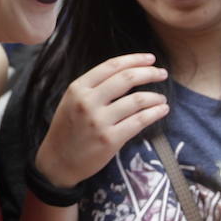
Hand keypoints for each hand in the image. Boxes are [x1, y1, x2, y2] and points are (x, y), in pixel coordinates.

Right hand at [35, 53, 168, 187]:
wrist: (57, 161)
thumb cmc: (68, 129)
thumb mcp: (72, 100)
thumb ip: (94, 87)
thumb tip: (127, 73)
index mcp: (78, 88)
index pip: (111, 65)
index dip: (134, 59)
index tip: (150, 59)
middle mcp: (88, 101)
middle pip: (127, 79)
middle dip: (150, 73)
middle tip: (162, 74)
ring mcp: (99, 121)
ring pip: (137, 100)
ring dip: (155, 97)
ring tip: (161, 98)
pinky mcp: (110, 140)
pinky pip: (139, 121)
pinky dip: (155, 113)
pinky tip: (161, 110)